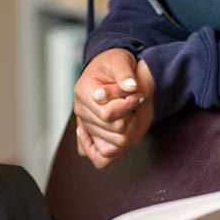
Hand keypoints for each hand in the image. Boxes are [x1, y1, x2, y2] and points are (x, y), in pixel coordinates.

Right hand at [74, 48, 153, 169]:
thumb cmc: (114, 64)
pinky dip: (113, 151)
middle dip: (131, 116)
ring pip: (113, 144)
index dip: (128, 105)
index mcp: (83, 91)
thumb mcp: (120, 60)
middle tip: (136, 101)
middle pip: (114, 129)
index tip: (138, 94)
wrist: (109, 70)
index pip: (108, 113)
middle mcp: (81, 111)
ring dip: (130, 130)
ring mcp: (85, 125)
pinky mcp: (91, 136)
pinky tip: (121, 134)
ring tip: (130, 112)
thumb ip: (124, 73)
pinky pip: (101, 158)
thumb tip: (131, 87)